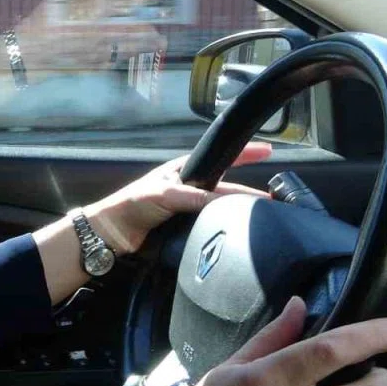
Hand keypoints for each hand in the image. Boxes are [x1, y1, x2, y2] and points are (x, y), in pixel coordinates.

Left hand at [86, 142, 272, 254]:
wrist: (113, 233)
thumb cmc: (132, 204)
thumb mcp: (166, 195)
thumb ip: (196, 197)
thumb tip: (226, 202)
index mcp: (185, 170)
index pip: (221, 158)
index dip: (245, 154)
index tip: (267, 150)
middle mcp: (190, 188)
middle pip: (227, 189)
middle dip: (249, 194)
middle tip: (273, 201)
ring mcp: (189, 209)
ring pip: (220, 210)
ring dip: (238, 214)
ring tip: (263, 219)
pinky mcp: (186, 229)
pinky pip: (210, 227)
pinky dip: (223, 230)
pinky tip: (236, 235)